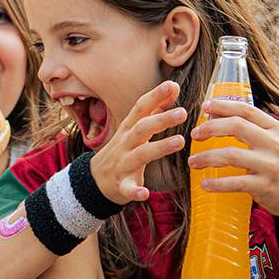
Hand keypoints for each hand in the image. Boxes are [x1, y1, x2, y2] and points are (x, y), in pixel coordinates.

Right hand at [89, 81, 187, 203]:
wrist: (94, 180)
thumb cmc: (122, 150)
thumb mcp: (134, 128)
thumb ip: (155, 109)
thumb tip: (174, 87)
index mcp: (128, 129)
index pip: (141, 108)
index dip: (155, 96)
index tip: (172, 85)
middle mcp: (125, 144)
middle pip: (142, 129)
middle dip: (161, 120)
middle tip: (183, 113)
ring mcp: (122, 165)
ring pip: (140, 155)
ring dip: (159, 148)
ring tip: (180, 141)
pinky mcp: (121, 186)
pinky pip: (128, 189)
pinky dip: (135, 192)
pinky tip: (145, 194)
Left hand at [186, 99, 278, 220]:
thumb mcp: (272, 140)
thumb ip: (251, 128)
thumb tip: (215, 116)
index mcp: (273, 128)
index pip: (246, 110)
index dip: (223, 105)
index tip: (204, 107)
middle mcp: (273, 143)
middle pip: (236, 127)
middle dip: (210, 128)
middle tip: (195, 135)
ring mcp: (269, 165)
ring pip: (231, 155)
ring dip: (207, 157)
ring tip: (193, 161)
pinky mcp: (264, 186)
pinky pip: (235, 183)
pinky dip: (216, 184)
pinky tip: (205, 184)